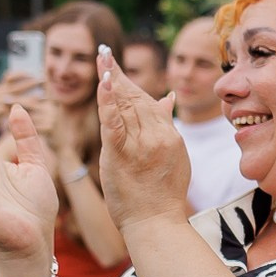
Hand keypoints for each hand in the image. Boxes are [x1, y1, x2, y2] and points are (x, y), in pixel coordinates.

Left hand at [92, 47, 187, 230]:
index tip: (115, 64)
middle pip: (135, 98)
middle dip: (117, 73)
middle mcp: (159, 135)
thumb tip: (167, 98)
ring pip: (125, 106)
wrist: (157, 224)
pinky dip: (108, 101)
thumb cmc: (162, 196)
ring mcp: (142, 144)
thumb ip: (166, 126)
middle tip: (102, 51)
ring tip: (100, 58)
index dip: (130, 82)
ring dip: (110, 79)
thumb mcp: (174, 157)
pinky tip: (104, 82)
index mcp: (170, 135)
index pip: (148, 101)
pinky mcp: (123, 154)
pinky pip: (114, 123)